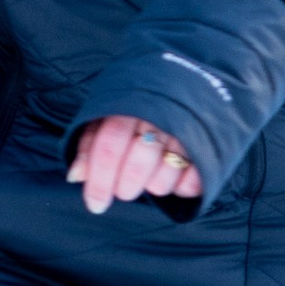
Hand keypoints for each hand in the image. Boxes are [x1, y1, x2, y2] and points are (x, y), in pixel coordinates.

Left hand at [68, 114, 200, 213]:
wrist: (191, 81)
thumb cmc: (138, 108)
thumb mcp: (109, 116)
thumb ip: (91, 144)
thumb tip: (75, 176)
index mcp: (128, 104)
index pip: (109, 144)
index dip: (99, 179)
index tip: (95, 204)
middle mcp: (158, 114)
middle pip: (137, 160)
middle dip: (127, 185)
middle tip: (124, 192)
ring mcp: (187, 127)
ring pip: (166, 170)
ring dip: (155, 184)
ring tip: (151, 179)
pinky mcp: (210, 143)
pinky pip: (194, 178)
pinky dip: (182, 186)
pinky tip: (175, 178)